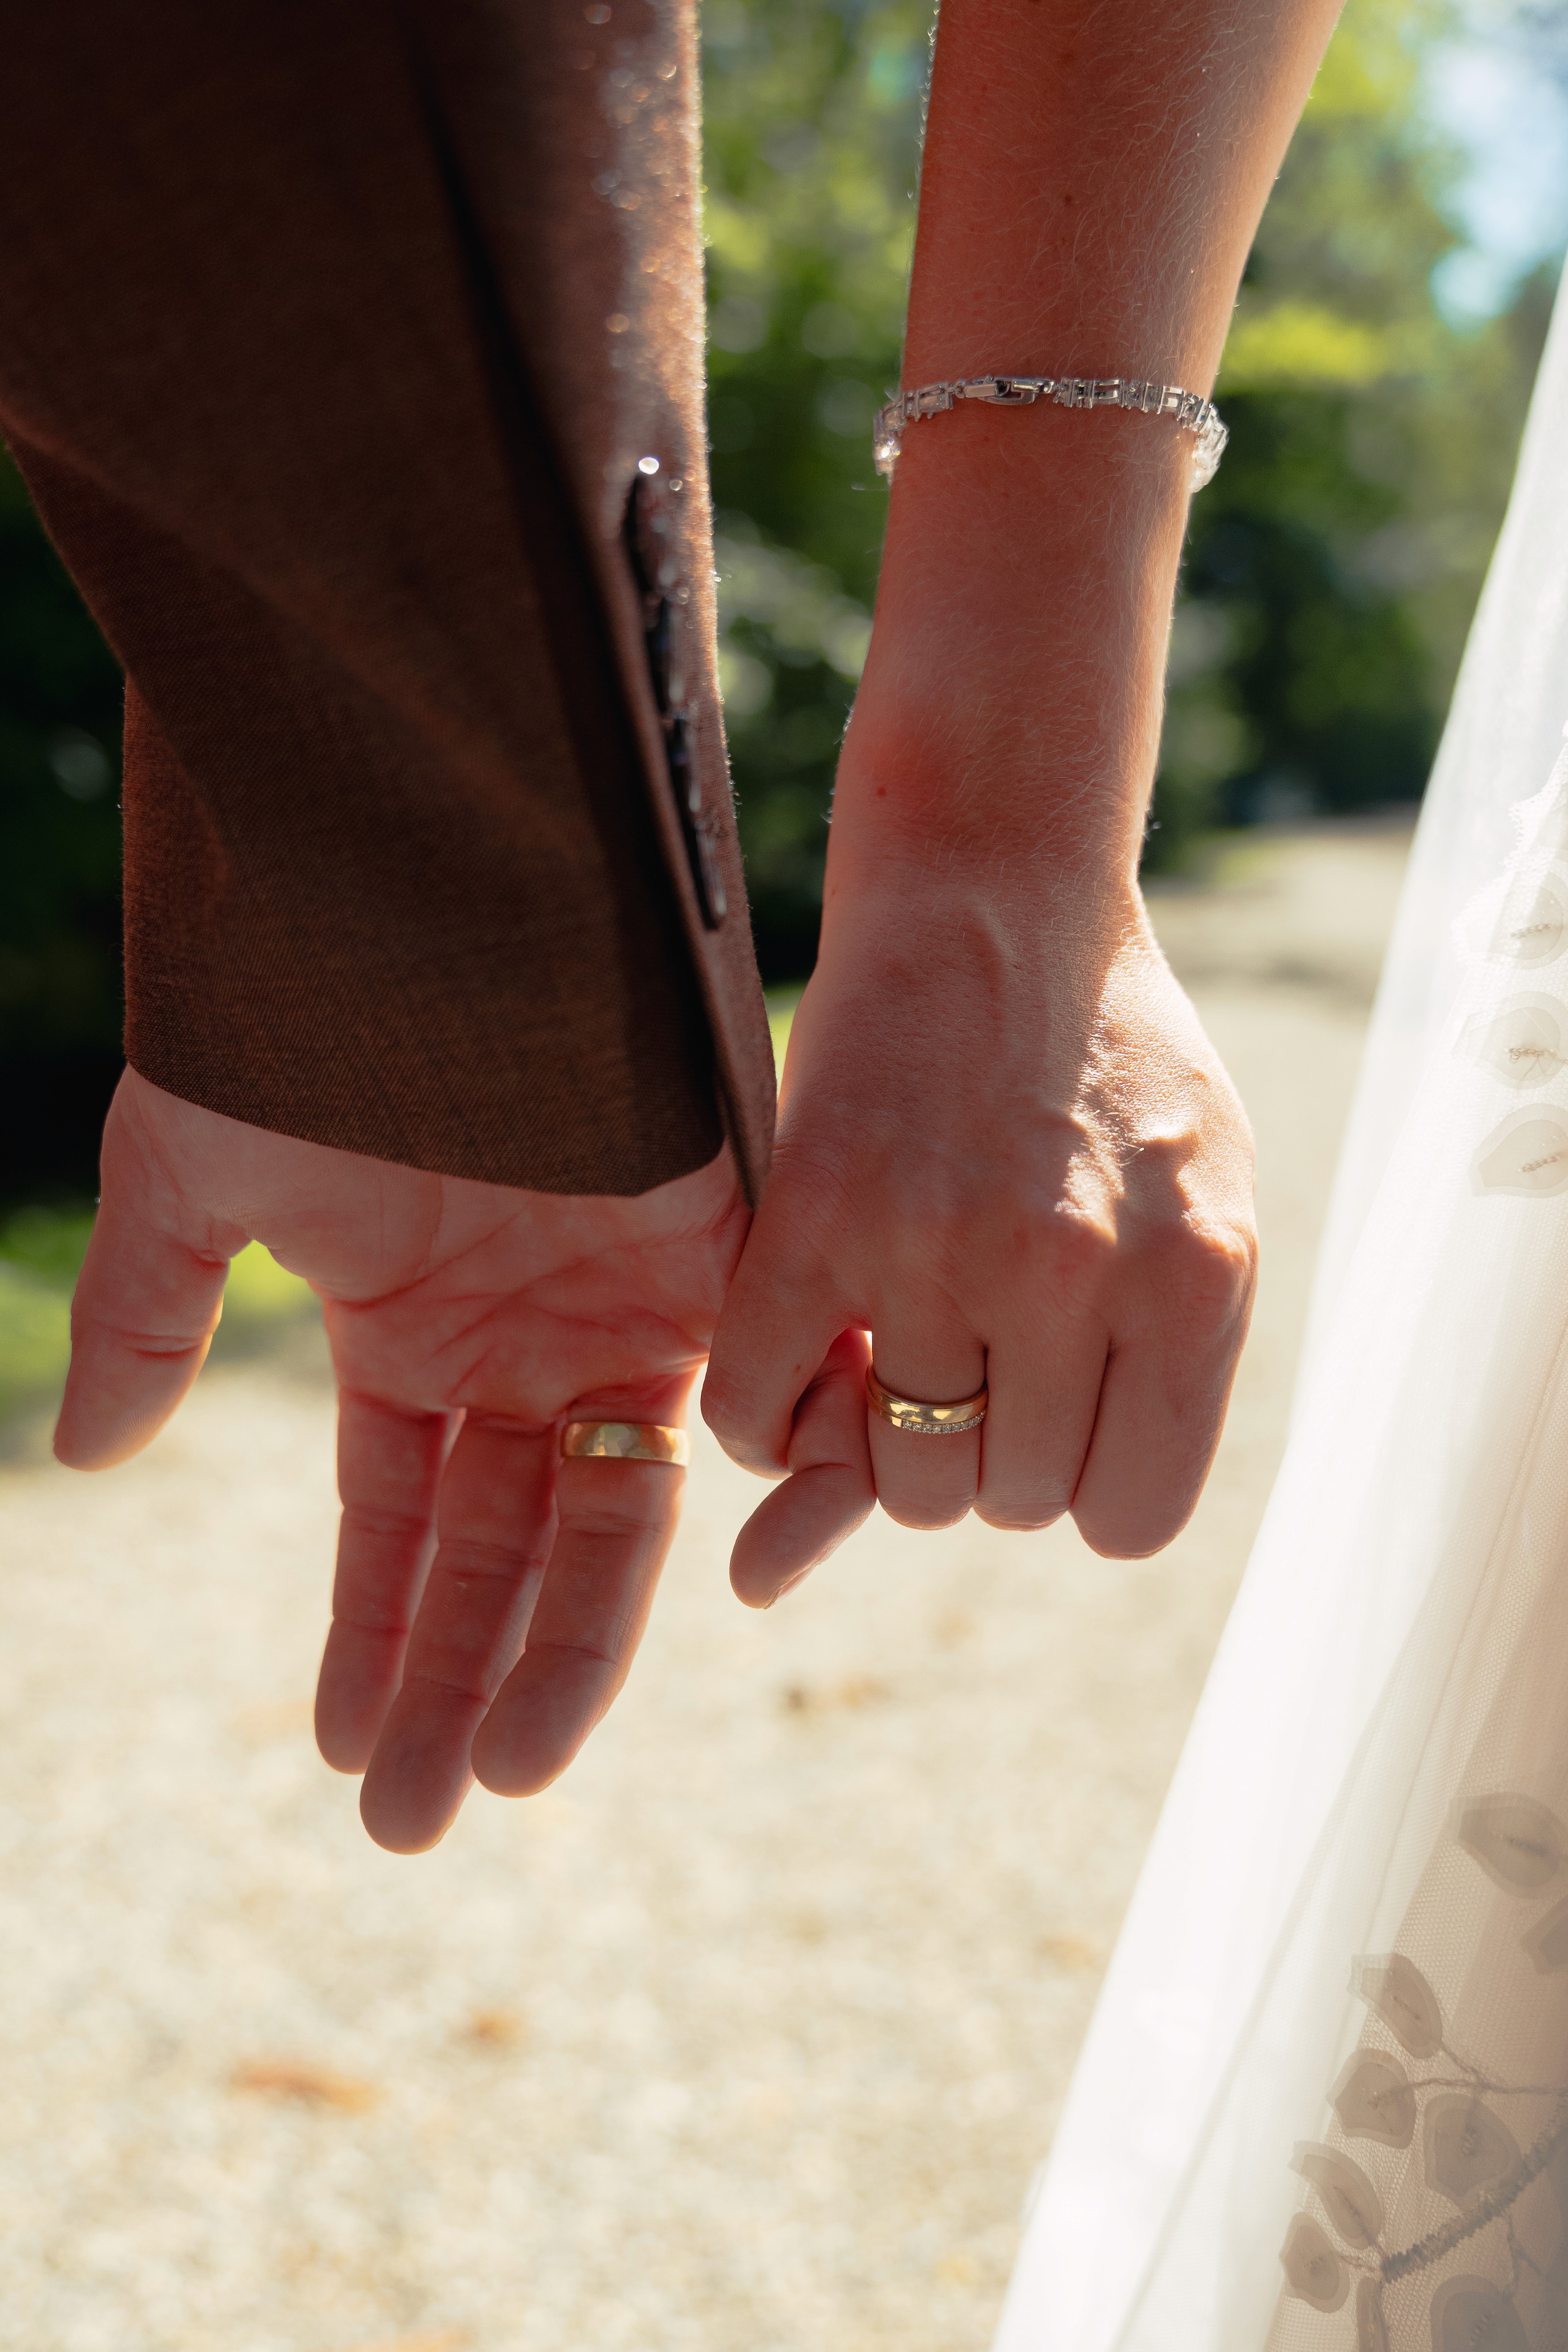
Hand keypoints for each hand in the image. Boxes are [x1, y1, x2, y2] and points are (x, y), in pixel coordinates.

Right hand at [57, 1070, 748, 1850]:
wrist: (442, 888)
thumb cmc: (304, 1022)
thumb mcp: (192, 1184)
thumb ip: (149, 1315)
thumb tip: (86, 1453)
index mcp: (409, 1333)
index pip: (403, 1523)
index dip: (376, 1639)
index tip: (350, 1755)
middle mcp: (522, 1341)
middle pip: (504, 1548)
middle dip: (462, 1682)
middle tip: (422, 1824)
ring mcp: (621, 1312)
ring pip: (609, 1522)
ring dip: (563, 1652)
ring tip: (511, 1774)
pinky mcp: (717, 1265)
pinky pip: (736, 1421)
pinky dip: (710, 1525)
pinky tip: (654, 1617)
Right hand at [704, 863, 1256, 1592]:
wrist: (998, 894)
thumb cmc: (1110, 1069)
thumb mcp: (1174, 1216)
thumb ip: (1127, 1386)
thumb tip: (1059, 1525)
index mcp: (1193, 1285)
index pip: (1127, 1519)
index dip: (1079, 1479)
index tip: (1050, 1410)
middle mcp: (1072, 1277)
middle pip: (1003, 1499)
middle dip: (984, 1446)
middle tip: (969, 1352)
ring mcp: (940, 1249)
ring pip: (895, 1475)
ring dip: (884, 1431)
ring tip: (897, 1334)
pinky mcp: (819, 1216)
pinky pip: (760, 1407)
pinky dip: (767, 1418)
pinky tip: (799, 1354)